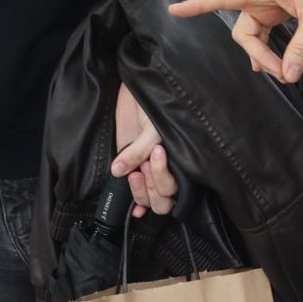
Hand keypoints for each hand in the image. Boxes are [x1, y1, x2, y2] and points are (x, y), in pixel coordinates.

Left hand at [110, 83, 175, 216]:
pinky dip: (138, 204)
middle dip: (153, 186)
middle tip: (144, 165)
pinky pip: (141, 196)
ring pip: (154, 201)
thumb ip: (138, 150)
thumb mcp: (152, 127)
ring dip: (142, 193)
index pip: (177, 188)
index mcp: (183, 162)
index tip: (156, 154)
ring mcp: (154, 174)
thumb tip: (119, 172)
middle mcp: (170, 171)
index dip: (164, 178)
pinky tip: (134, 209)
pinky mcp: (138, 171)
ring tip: (133, 173)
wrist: (143, 91)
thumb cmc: (157, 106)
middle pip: (166, 199)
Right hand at [168, 0, 302, 83]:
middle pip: (243, 32)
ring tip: (285, 73)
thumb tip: (287, 75)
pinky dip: (271, 50)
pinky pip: (266, 34)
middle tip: (284, 75)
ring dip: (265, 55)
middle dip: (259, 55)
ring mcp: (270, 4)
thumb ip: (301, 47)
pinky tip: (279, 65)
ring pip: (254, 36)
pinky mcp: (280, 10)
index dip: (198, 7)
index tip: (174, 11)